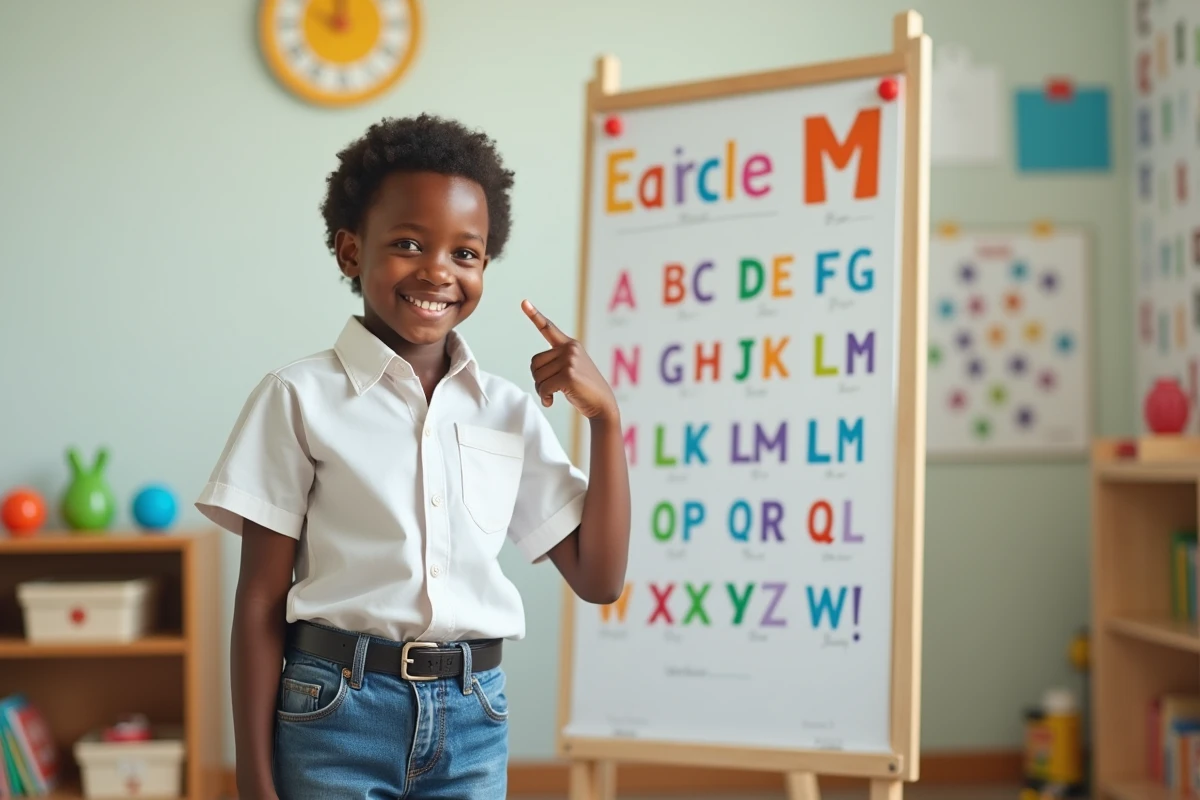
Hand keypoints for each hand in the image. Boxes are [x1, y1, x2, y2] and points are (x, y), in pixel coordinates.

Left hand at [523, 300, 617, 420]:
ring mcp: (570, 360)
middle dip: (538, 379)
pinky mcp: (569, 375)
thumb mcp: (571, 369)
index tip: (524, 302)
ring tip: (553, 394)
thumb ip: (556, 363)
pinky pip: (543, 387)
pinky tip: (551, 401)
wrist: (602, 404)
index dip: (534, 315)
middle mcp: (570, 349)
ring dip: (541, 389)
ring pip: (537, 375)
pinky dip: (544, 397)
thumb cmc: (584, 389)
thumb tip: (536, 370)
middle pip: (534, 362)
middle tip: (549, 389)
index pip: (548, 328)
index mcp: (570, 345)